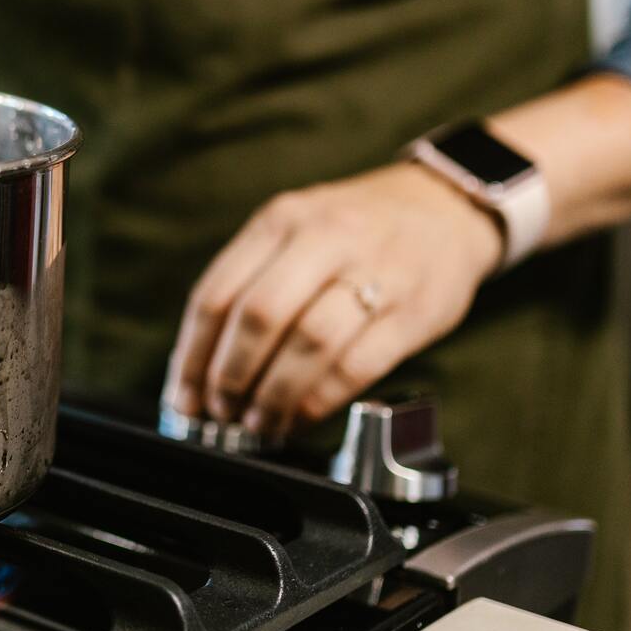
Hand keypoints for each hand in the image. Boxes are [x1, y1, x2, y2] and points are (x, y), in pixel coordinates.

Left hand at [163, 162, 505, 439]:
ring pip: (309, 343)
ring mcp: (375, 272)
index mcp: (282, 219)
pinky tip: (302, 415)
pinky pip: (357, 365)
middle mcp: (325, 238)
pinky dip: (321, 400)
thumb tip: (202, 366)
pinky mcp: (414, 310)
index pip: (217, 293)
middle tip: (220, 411)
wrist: (447, 208)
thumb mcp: (297, 228)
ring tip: (258, 422)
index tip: (182, 396)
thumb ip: (252, 281)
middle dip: (230, 375)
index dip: (192, 355)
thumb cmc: (356, 230)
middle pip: (259, 316)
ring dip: (274, 394)